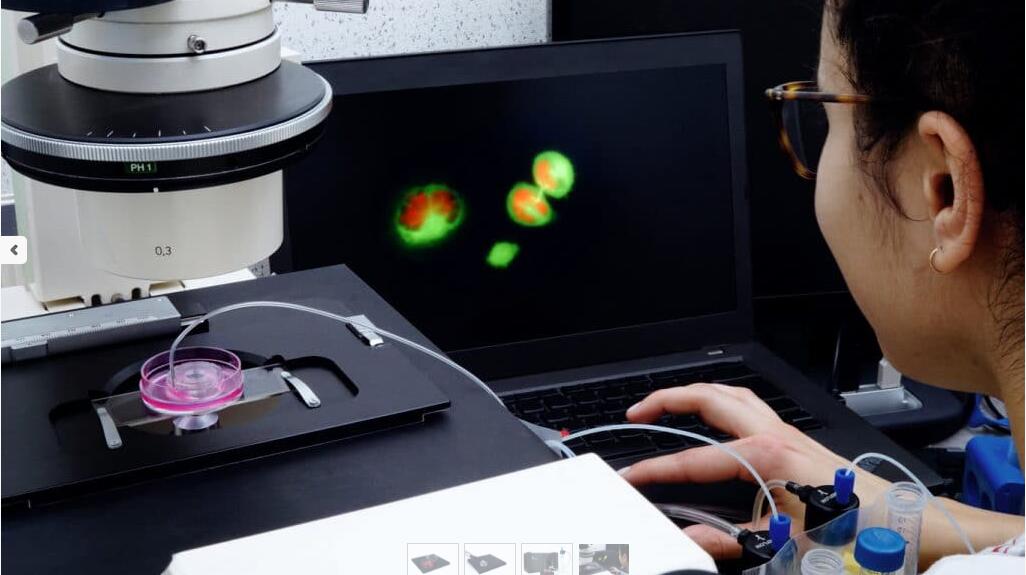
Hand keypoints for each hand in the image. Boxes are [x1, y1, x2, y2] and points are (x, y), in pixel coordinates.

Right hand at [619, 383, 889, 558]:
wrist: (903, 524)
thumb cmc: (854, 530)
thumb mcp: (786, 544)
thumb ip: (732, 541)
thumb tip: (691, 538)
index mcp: (766, 456)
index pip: (696, 460)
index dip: (657, 470)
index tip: (631, 476)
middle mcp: (774, 433)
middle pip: (709, 398)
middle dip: (667, 399)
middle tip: (636, 412)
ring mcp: (786, 430)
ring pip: (730, 392)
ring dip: (694, 392)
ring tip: (666, 402)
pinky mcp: (795, 437)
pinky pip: (750, 403)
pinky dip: (722, 399)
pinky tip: (714, 414)